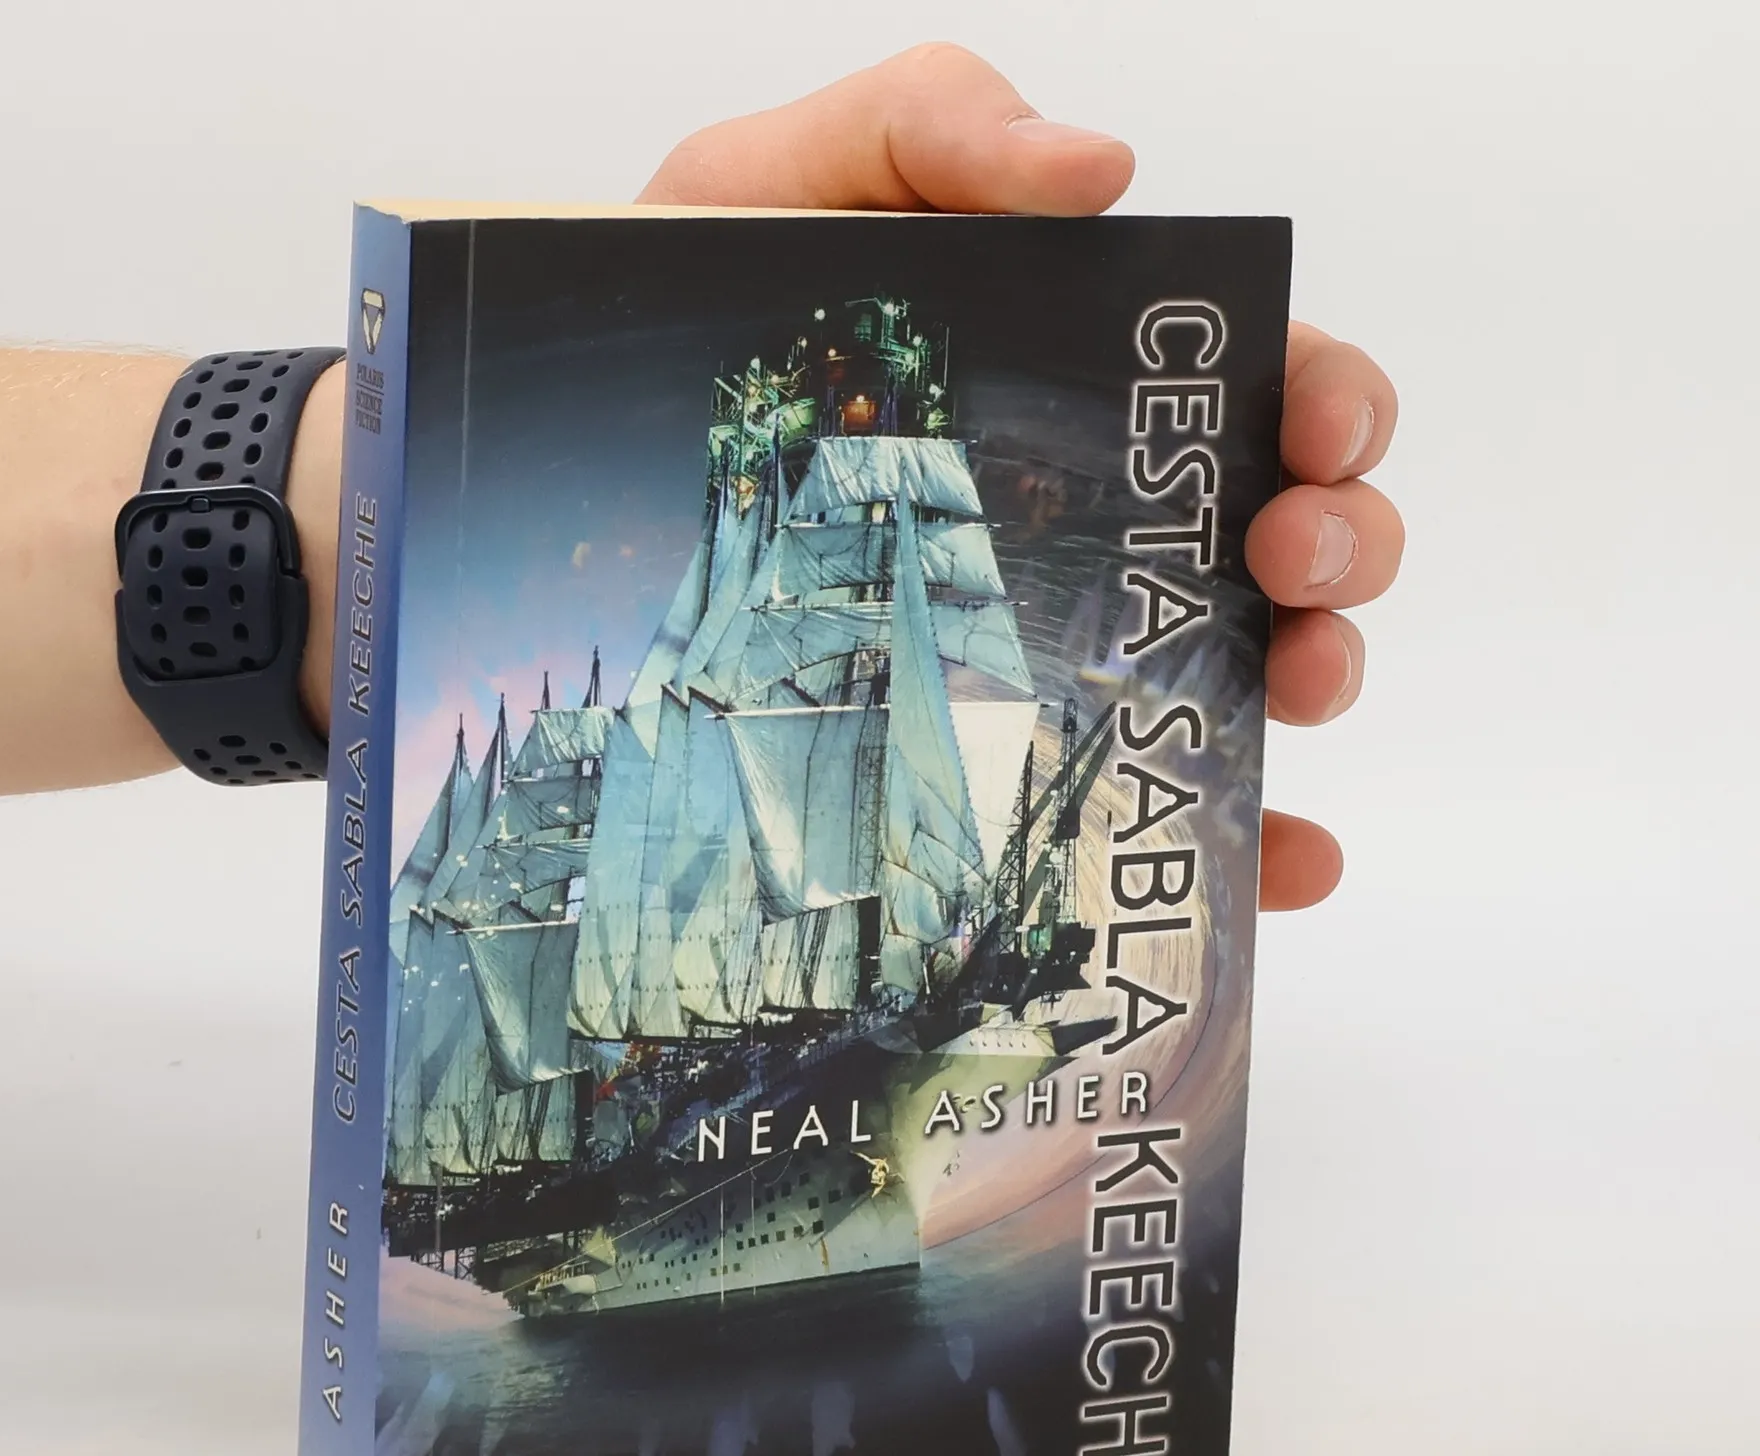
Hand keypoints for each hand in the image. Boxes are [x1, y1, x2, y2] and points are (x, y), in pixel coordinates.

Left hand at [641, 44, 1402, 911]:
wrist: (583, 459)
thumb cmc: (702, 321)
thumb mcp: (795, 181)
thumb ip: (937, 127)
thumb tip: (1106, 173)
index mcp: (1094, 378)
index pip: (1262, 379)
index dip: (1332, 397)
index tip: (1317, 428)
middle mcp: (1108, 513)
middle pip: (1291, 527)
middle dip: (1342, 540)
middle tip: (1290, 558)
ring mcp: (1068, 639)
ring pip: (1256, 665)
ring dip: (1318, 675)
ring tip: (1296, 685)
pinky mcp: (1015, 753)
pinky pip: (1155, 804)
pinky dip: (1251, 839)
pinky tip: (1290, 859)